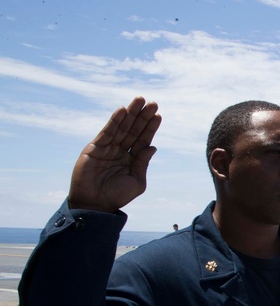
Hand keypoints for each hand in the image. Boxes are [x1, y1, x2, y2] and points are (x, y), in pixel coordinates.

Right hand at [68, 97, 161, 211]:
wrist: (96, 204)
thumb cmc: (117, 196)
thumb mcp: (136, 181)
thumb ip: (142, 163)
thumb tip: (152, 146)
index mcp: (132, 159)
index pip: (143, 139)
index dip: (150, 127)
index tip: (158, 115)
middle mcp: (120, 151)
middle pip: (134, 130)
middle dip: (142, 116)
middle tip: (153, 103)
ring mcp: (108, 148)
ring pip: (121, 127)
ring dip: (130, 114)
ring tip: (140, 101)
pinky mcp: (95, 147)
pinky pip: (106, 132)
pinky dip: (114, 121)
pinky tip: (122, 111)